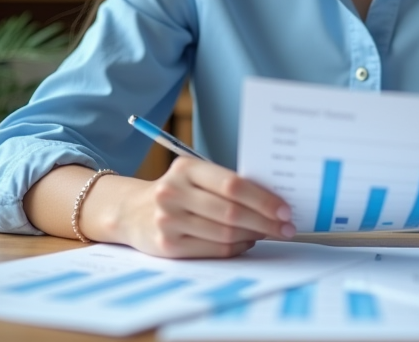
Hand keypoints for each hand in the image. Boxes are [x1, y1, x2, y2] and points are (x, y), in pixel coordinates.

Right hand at [112, 157, 295, 258]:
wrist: (132, 211)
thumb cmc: (177, 191)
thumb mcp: (195, 176)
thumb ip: (226, 183)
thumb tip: (271, 200)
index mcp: (186, 168)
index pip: (233, 184)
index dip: (263, 198)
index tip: (284, 208)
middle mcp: (173, 193)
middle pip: (231, 212)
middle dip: (265, 221)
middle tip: (286, 227)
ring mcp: (168, 220)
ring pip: (225, 233)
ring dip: (254, 235)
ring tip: (269, 233)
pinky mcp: (168, 246)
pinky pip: (214, 249)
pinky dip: (237, 246)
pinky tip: (247, 241)